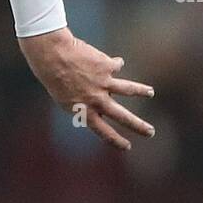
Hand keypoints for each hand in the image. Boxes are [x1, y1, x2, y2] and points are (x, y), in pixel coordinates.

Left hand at [19, 26, 154, 150]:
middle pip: (122, 116)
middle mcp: (96, 100)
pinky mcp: (107, 66)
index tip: (127, 147)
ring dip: (141, 91)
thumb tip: (105, 103)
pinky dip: (114, 64)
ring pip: (129, 90)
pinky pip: (116, 65)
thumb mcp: (66, 99)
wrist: (52, 56)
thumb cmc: (54, 78)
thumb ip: (84, 105)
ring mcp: (103, 83)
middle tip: (150, 132)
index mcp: (84, 111)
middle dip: (138, 125)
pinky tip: (114, 62)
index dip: (116, 140)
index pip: (103, 131)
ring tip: (150, 93)